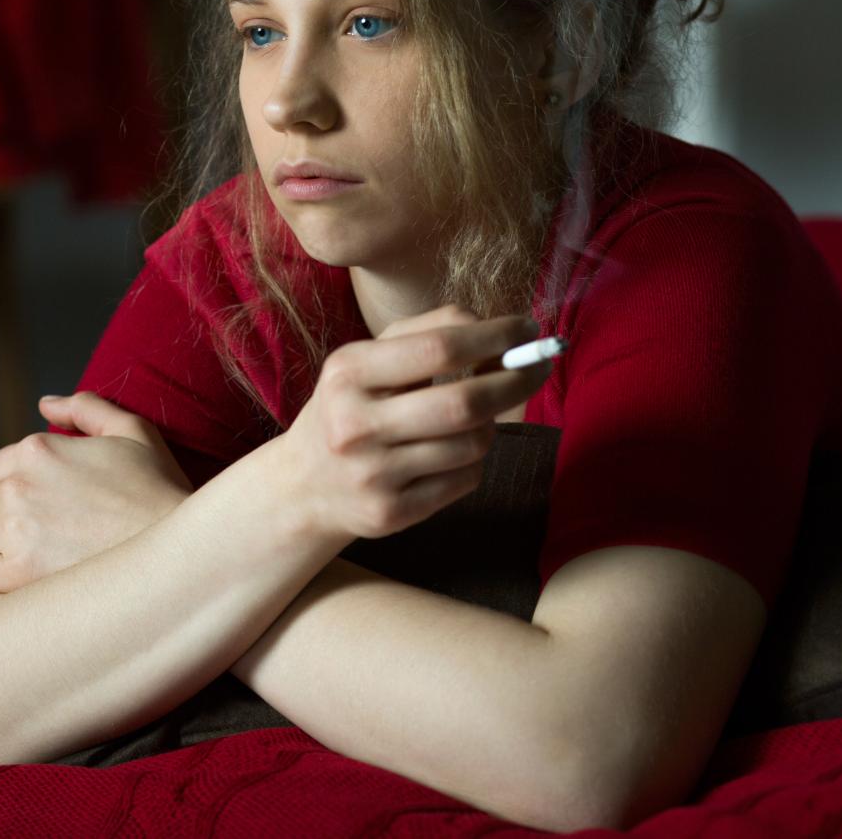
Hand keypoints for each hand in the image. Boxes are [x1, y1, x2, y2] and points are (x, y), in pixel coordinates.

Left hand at [0, 392, 193, 601]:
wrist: (179, 552)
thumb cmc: (160, 490)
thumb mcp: (133, 432)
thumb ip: (86, 408)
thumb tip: (44, 403)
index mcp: (39, 450)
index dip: (3, 488)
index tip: (21, 506)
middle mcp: (19, 487)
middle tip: (14, 538)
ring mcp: (16, 531)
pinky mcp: (17, 575)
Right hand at [275, 304, 552, 543]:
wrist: (302, 486)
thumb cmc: (351, 406)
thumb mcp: (368, 360)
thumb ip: (430, 332)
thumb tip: (506, 332)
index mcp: (348, 373)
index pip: (439, 347)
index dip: (495, 336)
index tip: (527, 328)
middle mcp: (354, 424)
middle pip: (464, 402)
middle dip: (516, 380)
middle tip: (538, 366)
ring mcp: (372, 474)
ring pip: (472, 444)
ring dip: (489, 424)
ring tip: (474, 417)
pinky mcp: (390, 513)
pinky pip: (465, 479)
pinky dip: (472, 460)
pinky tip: (451, 452)